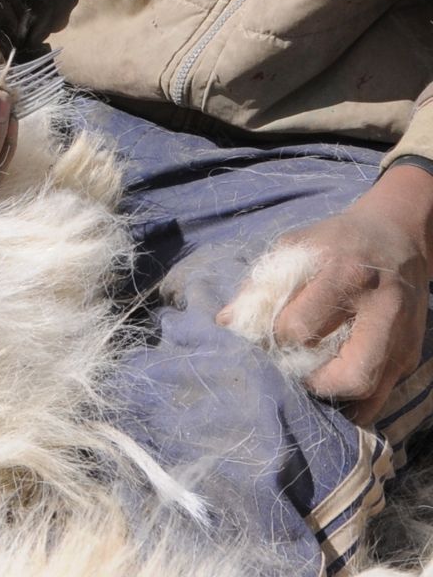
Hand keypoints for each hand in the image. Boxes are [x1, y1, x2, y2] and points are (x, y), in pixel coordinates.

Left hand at [218, 165, 432, 425]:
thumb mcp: (296, 246)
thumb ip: (261, 284)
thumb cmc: (336, 240)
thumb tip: (225, 321)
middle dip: (309, 381)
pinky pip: (381, 397)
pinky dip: (352, 403)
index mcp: (346, 274)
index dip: (277, 337)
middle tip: (291, 369)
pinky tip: (330, 388)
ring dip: (329, 395)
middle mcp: (382, 309)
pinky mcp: (411, 353)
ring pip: (367, 391)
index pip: (300, 327)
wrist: (397, 234)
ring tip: (309, 376)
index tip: (268, 335)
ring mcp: (402, 337)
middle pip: (347, 374)